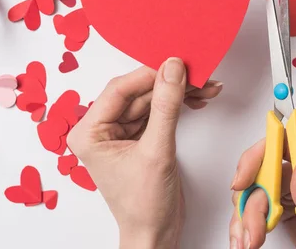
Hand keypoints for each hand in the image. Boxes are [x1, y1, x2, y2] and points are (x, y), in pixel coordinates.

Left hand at [68, 59, 222, 248]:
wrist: (156, 234)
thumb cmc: (143, 206)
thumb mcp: (156, 152)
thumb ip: (165, 108)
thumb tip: (171, 70)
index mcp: (90, 132)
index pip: (119, 90)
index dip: (149, 74)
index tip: (175, 64)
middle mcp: (101, 129)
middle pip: (138, 92)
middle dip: (170, 84)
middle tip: (197, 74)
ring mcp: (121, 132)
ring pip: (151, 99)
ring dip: (179, 93)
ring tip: (205, 86)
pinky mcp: (140, 137)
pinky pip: (158, 112)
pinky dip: (178, 105)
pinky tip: (197, 99)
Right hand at [229, 138, 295, 248]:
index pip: (285, 142)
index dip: (258, 157)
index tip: (243, 181)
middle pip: (263, 168)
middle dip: (251, 199)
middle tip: (252, 229)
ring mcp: (294, 186)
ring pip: (254, 189)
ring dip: (245, 215)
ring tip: (250, 240)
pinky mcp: (282, 203)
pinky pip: (254, 205)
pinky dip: (245, 222)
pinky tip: (246, 238)